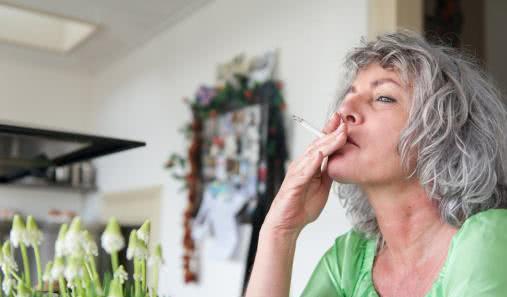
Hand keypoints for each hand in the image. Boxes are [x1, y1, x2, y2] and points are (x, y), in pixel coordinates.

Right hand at [263, 112, 347, 234]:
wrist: (287, 224)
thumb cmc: (301, 206)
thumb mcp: (322, 186)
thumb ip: (328, 172)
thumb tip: (341, 161)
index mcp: (309, 165)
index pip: (321, 144)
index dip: (331, 132)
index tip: (343, 121)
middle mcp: (301, 165)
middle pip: (317, 144)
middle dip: (331, 132)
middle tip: (344, 120)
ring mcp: (297, 174)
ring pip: (312, 154)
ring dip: (326, 143)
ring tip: (338, 133)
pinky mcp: (293, 185)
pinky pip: (303, 172)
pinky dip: (312, 163)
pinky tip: (320, 154)